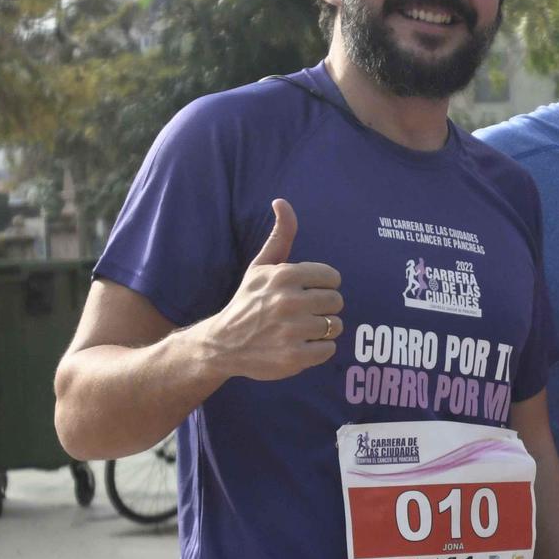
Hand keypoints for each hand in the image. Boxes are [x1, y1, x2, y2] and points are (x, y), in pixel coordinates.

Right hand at [201, 200, 343, 380]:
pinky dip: (319, 350)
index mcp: (284, 276)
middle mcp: (288, 301)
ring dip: (323, 330)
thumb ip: (280, 235)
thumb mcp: (260, 266)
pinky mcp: (294, 357)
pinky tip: (299, 345)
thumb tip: (281, 201)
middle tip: (303, 313)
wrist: (222, 344)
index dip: (322, 286)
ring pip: (336, 326)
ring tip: (301, 329)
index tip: (307, 292)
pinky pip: (329, 350)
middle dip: (324, 308)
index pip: (333, 278)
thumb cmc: (247, 301)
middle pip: (337, 302)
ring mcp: (292, 331)